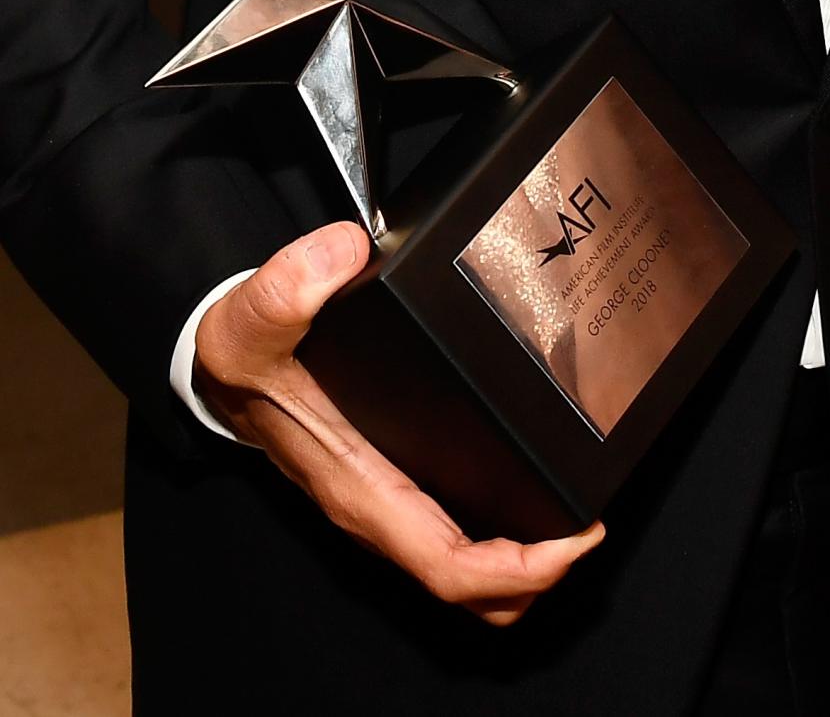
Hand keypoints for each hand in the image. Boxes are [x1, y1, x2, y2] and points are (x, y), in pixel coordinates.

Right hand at [195, 223, 603, 622]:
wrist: (226, 365)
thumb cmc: (246, 355)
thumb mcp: (253, 317)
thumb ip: (288, 283)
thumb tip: (344, 252)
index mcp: (363, 491)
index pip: (449, 567)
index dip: (519, 569)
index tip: (577, 539)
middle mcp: (384, 509)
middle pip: (472, 587)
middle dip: (539, 573)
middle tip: (592, 523)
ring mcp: (394, 500)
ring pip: (470, 565)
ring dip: (527, 555)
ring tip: (578, 505)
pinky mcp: (402, 478)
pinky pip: (460, 529)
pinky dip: (506, 524)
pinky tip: (537, 472)